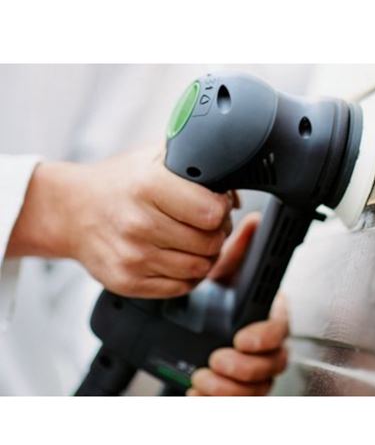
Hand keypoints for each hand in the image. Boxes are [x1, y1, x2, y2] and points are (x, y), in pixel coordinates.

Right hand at [7, 147, 234, 297]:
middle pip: (210, 243)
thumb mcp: (155, 157)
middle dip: (217, 233)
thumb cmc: (119, 184)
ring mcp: (132, 257)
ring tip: (193, 240)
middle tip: (206, 225)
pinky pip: (181, 287)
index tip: (216, 205)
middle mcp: (139, 224)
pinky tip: (177, 257)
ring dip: (205, 255)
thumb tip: (233, 195)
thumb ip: (197, 164)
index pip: (212, 212)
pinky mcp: (128, 282)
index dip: (221, 209)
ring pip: (200, 268)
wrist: (73, 211)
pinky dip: (188, 275)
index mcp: (148, 186)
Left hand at [187, 213, 288, 395]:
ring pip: (257, 390)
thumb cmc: (220, 299)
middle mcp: (265, 347)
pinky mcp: (237, 390)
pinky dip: (217, 403)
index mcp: (267, 318)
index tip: (242, 338)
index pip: (279, 331)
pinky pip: (237, 403)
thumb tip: (254, 221)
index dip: (264, 338)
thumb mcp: (225, 274)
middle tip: (216, 361)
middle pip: (272, 366)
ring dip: (230, 389)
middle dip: (244, 368)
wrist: (199, 324)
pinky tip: (198, 394)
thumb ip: (239, 250)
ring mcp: (253, 371)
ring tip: (202, 379)